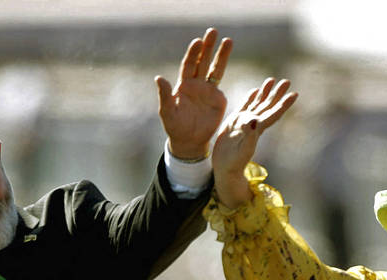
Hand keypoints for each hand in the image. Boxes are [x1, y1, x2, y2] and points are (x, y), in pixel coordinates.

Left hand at [155, 28, 232, 159]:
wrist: (190, 141)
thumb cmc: (175, 126)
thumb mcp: (167, 112)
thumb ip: (164, 95)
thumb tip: (158, 78)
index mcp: (183, 84)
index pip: (189, 64)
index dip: (193, 53)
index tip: (197, 41)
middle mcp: (197, 84)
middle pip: (203, 61)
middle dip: (208, 46)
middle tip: (213, 31)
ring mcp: (209, 91)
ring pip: (216, 69)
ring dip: (222, 55)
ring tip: (228, 40)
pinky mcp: (219, 100)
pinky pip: (222, 86)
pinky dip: (226, 75)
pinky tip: (229, 62)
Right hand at [212, 77, 297, 207]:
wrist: (224, 167)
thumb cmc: (234, 163)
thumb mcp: (241, 150)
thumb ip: (248, 135)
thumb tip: (254, 120)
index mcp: (257, 129)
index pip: (273, 114)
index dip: (284, 104)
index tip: (295, 94)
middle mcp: (253, 124)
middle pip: (268, 106)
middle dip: (277, 94)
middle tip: (287, 81)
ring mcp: (244, 122)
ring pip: (258, 104)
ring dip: (265, 93)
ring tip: (272, 80)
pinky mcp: (235, 122)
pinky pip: (245, 106)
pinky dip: (251, 97)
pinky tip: (255, 91)